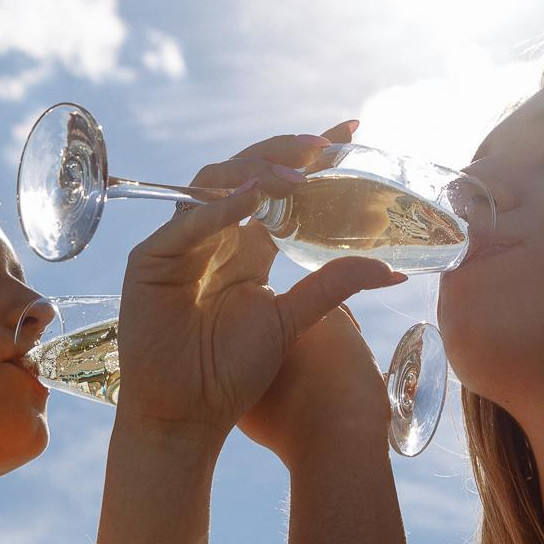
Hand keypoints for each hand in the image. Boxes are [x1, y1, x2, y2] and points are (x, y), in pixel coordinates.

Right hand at [113, 121, 403, 451]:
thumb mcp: (293, 319)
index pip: (279, 187)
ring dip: (255, 174)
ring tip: (296, 175)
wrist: (188, 414)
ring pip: (213, 186)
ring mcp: (179, 244)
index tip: (350, 130)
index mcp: (246, 245)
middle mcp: (213, 235)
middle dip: (284, 155)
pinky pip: (185, 225)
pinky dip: (218, 209)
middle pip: (246, 174)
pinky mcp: (150, 261)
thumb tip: (392, 270)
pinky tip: (251, 200)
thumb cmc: (232, 372)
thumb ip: (333, 285)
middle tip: (322, 146)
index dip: (309, 157)